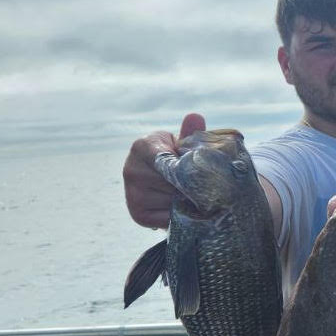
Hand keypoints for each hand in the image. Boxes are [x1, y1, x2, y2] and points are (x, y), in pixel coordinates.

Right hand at [123, 113, 204, 228]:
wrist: (164, 179)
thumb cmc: (177, 156)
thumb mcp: (183, 143)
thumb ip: (190, 134)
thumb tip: (195, 117)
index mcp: (142, 147)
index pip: (168, 160)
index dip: (188, 168)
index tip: (199, 171)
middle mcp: (131, 169)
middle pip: (174, 183)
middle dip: (192, 186)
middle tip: (204, 185)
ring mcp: (132, 193)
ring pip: (173, 201)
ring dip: (188, 201)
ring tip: (192, 195)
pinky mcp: (138, 214)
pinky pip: (168, 218)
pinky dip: (181, 215)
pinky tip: (183, 207)